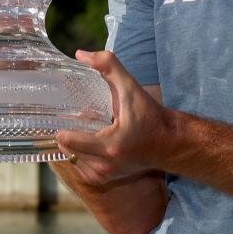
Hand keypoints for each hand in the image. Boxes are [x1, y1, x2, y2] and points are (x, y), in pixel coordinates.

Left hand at [56, 49, 170, 185]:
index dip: (62, 127)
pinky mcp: (108, 179)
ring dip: (73, 147)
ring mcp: (106, 175)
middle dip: (68, 135)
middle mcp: (106, 165)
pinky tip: (87, 144)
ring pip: (74, 161)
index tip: (63, 116)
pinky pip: (82, 170)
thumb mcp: (131, 88)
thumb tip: (81, 54)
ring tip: (80, 131)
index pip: (69, 141)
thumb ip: (108, 66)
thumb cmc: (151, 116)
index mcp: (110, 145)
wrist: (170, 142)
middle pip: (68, 150)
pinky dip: (81, 157)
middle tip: (72, 121)